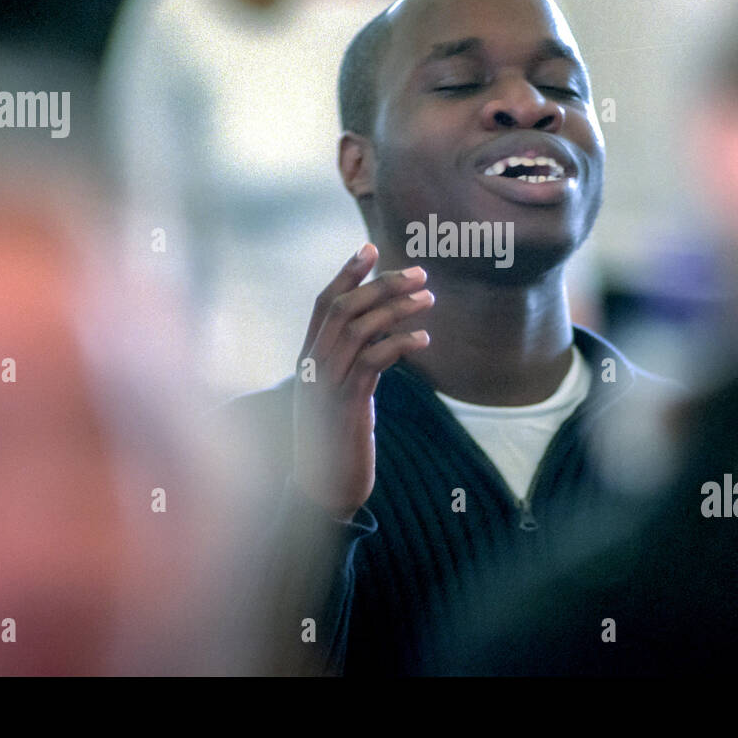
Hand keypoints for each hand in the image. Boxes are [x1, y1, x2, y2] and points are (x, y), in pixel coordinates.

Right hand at [291, 243, 432, 520]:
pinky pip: (374, 361)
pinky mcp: (347, 405)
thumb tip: (383, 328)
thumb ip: (353, 361)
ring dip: (397, 308)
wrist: (325, 490)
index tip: (370, 247)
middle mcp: (312, 366)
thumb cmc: (337, 439)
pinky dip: (400, 343)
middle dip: (381, 284)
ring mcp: (326, 385)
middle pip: (343, 309)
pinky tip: (425, 338)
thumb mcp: (341, 393)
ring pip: (359, 329)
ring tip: (430, 298)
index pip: (322, 304)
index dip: (346, 273)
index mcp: (308, 359)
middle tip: (419, 272)